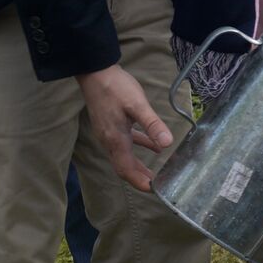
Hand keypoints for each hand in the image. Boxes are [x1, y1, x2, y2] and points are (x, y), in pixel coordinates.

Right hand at [76, 64, 174, 191]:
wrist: (95, 72)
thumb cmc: (115, 88)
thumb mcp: (137, 105)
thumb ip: (152, 125)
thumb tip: (168, 144)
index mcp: (115, 140)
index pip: (126, 169)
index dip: (139, 182)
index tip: (153, 190)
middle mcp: (109, 141)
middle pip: (124, 166)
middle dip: (139, 177)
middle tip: (156, 186)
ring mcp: (109, 133)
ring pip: (125, 156)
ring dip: (139, 164)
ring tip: (156, 173)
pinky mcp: (111, 125)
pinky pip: (126, 142)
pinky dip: (140, 146)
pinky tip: (154, 145)